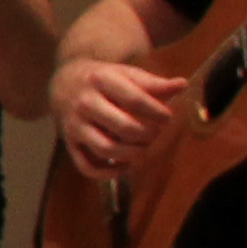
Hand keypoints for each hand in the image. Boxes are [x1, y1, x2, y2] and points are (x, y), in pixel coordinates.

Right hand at [53, 52, 191, 176]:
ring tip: (142, 148)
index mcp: (102, 80)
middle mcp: (85, 103)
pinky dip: (109, 173)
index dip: (157, 112)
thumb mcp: (126, 74)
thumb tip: (182, 85)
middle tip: (154, 133)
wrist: (64, 82)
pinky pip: (88, 166)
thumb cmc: (103, 79)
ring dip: (132, 154)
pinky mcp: (69, 143)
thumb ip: (154, 83)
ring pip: (107, 149)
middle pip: (124, 127)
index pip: (135, 99)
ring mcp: (75, 125)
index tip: (167, 118)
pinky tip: (125, 165)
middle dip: (148, 135)